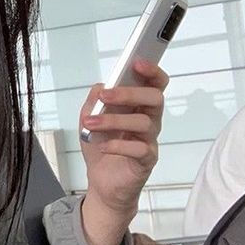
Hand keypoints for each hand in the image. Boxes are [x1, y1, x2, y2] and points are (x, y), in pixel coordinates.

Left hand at [79, 58, 167, 217]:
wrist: (103, 182)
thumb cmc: (102, 148)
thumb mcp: (90, 120)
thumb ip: (94, 101)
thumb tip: (100, 86)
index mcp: (138, 107)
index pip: (155, 84)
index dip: (151, 71)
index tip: (136, 62)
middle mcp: (149, 121)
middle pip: (154, 99)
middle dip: (129, 93)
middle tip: (105, 95)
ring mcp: (150, 140)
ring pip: (144, 122)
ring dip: (114, 120)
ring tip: (91, 124)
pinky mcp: (147, 160)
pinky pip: (140, 149)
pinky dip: (118, 145)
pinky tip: (104, 146)